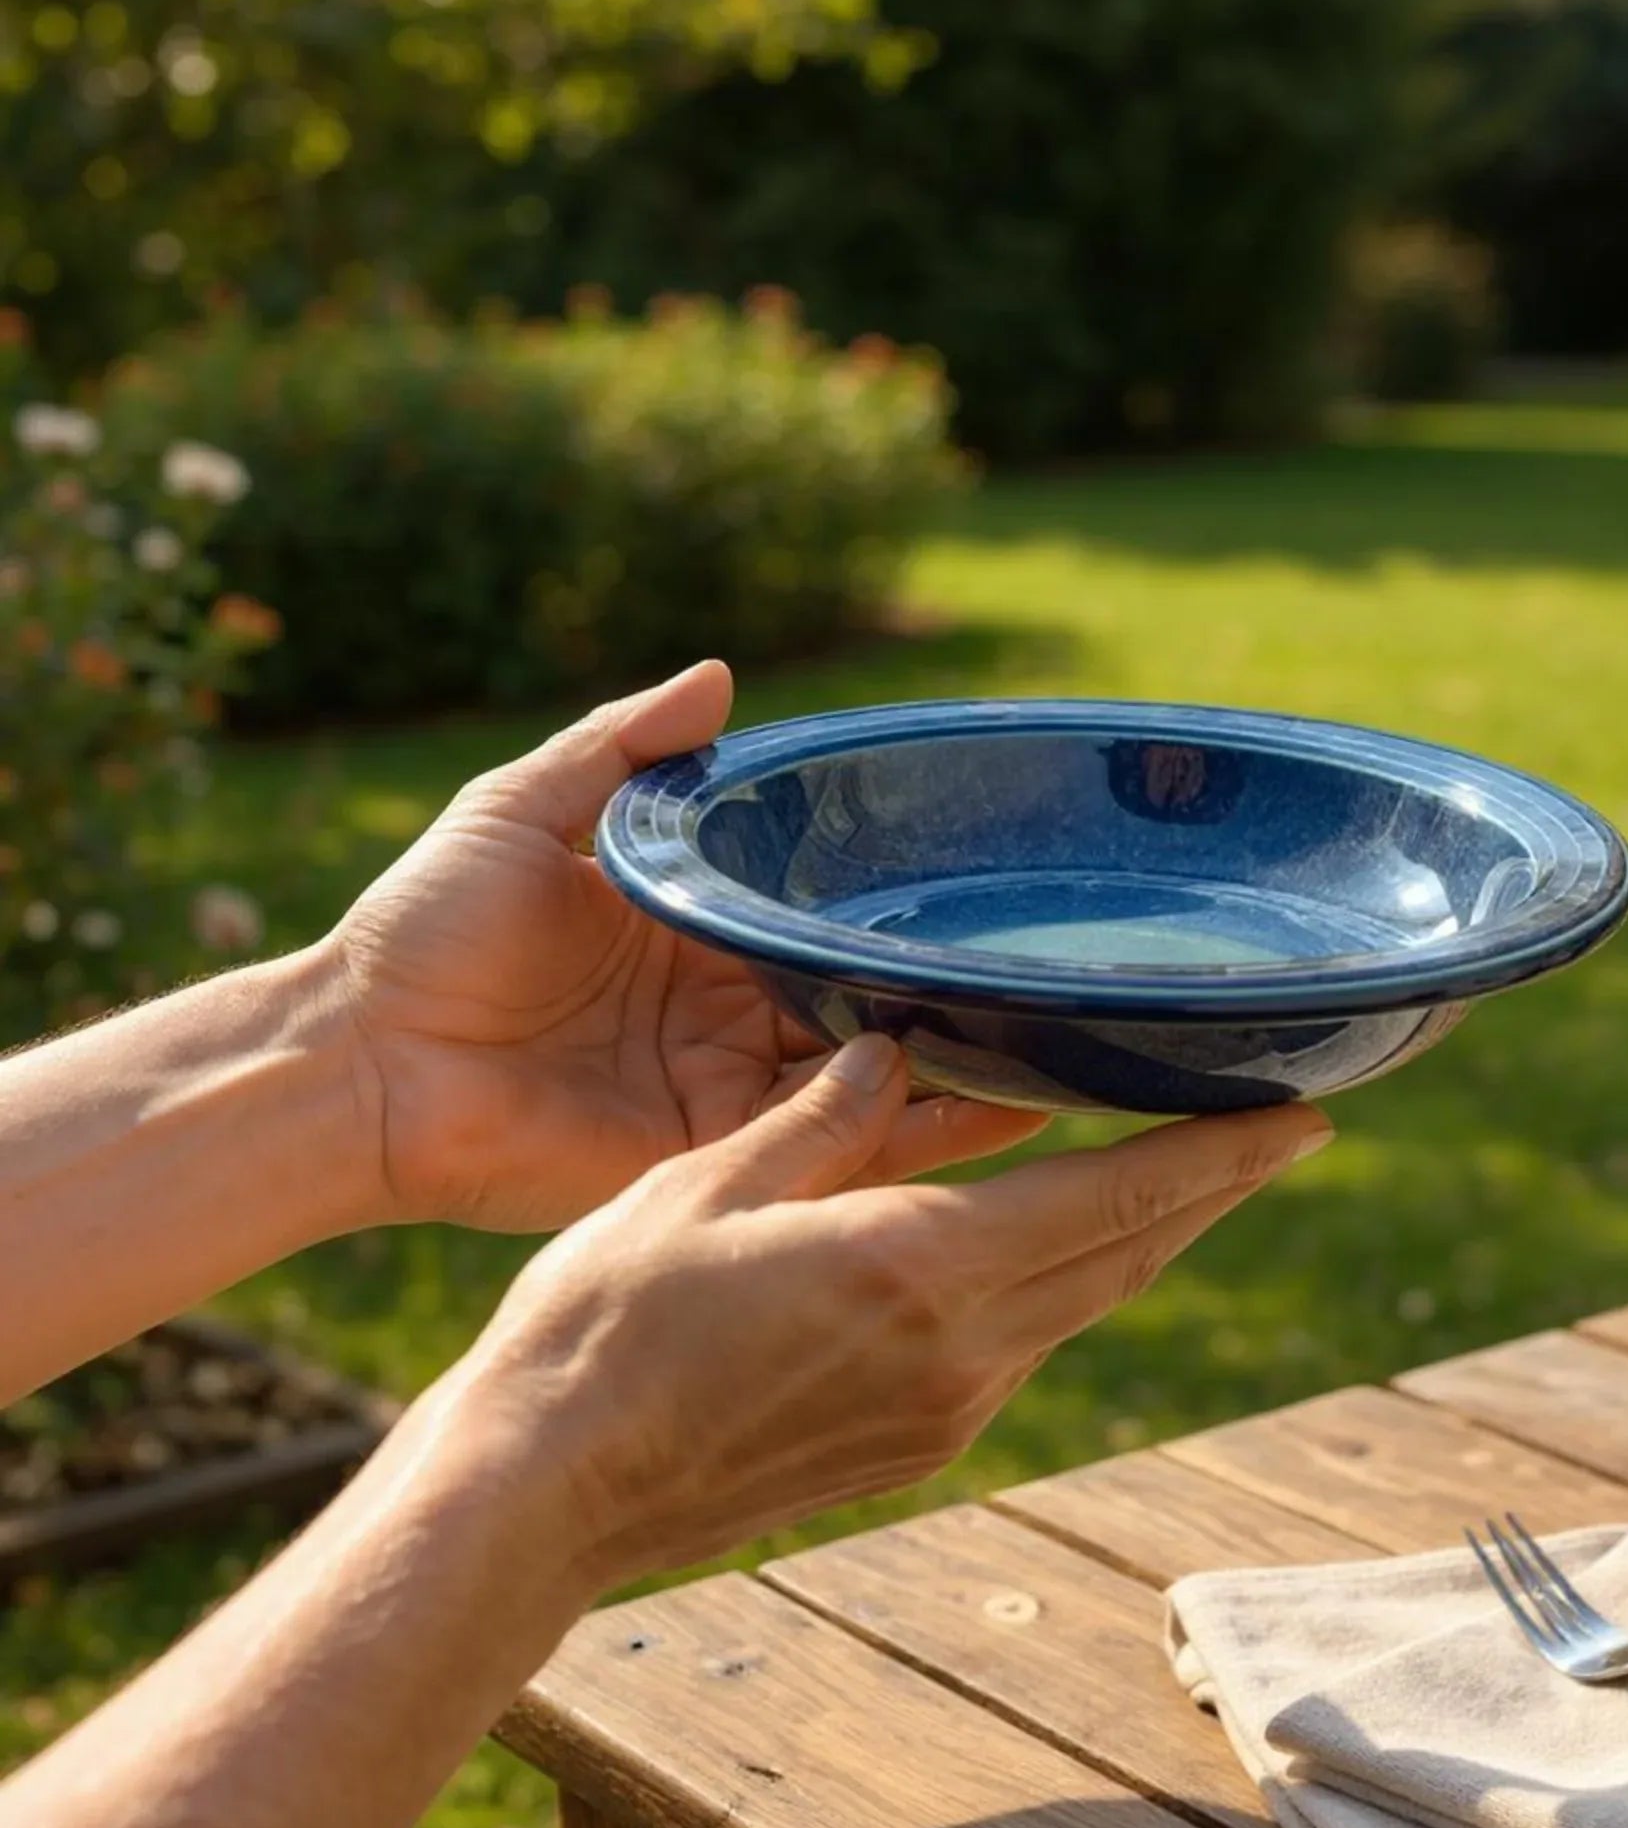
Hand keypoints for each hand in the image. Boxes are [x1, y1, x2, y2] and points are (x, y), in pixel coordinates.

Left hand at [327, 663, 1042, 1228]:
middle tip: (1050, 960)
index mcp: (693, 929)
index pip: (815, 913)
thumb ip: (625, 746)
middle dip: (944, 986)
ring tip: (1066, 1032)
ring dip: (958, 1058)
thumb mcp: (525, 805)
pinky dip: (913, 1131)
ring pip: (867, 1073)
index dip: (886, 901)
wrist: (361, 1060)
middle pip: (859, 996)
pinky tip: (1009, 1106)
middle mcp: (726, 1008)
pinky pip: (825, 1145)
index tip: (976, 876)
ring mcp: (725, 1086)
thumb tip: (723, 674)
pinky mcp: (713, 1154)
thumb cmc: (427, 923)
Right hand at [438, 1033, 1331, 1586]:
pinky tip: (1054, 1252)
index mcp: (921, 1269)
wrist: (548, 1492)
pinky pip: (1022, 1349)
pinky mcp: (912, 1447)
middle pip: (1126, 1257)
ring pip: (1082, 1307)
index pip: (1115, 1198)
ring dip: (1142, 1240)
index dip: (1219, 1156)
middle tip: (1282, 1131)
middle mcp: (961, 1351)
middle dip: (1210, 1190)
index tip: (1304, 1118)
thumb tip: (891, 1053)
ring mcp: (943, 1412)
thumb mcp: (706, 1185)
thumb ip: (823, 1121)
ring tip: (1186, 1178)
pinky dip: (1066, 1287)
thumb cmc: (605, 1326)